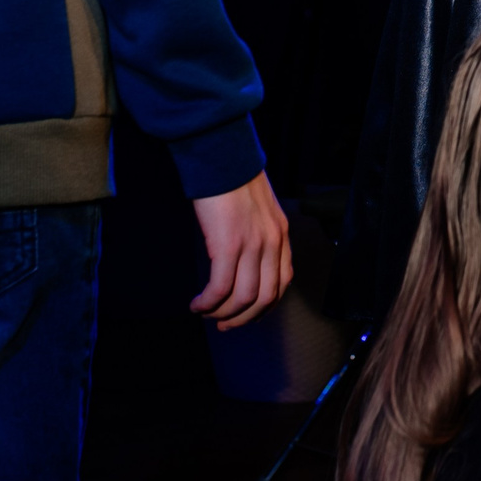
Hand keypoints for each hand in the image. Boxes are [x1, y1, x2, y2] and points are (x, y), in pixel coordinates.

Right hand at [190, 171, 293, 330]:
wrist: (221, 155)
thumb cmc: (232, 178)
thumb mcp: (257, 208)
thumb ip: (258, 233)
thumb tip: (243, 258)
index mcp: (280, 234)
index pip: (282, 282)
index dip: (264, 306)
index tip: (246, 314)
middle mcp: (272, 242)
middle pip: (265, 298)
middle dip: (243, 318)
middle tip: (224, 324)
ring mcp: (252, 245)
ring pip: (242, 298)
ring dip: (222, 313)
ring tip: (204, 312)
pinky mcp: (228, 245)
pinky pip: (220, 288)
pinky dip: (208, 302)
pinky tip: (197, 303)